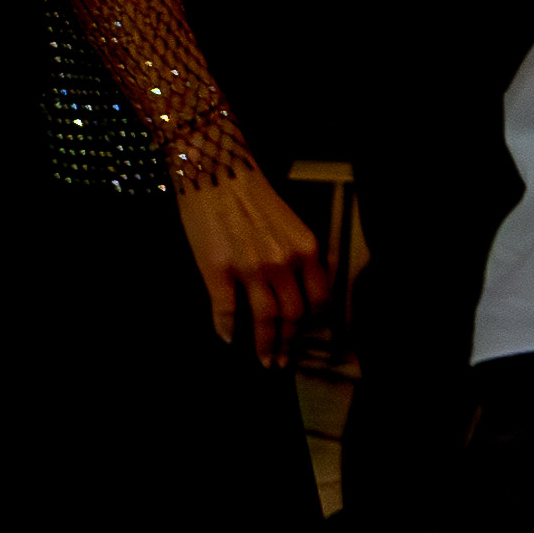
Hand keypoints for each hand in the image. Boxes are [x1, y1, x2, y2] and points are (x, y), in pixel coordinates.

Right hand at [178, 168, 329, 363]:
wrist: (215, 171)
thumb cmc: (252, 194)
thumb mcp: (290, 225)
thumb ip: (297, 257)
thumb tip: (294, 290)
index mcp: (306, 250)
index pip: (318, 300)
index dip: (313, 324)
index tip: (305, 335)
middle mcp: (283, 262)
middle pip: (294, 315)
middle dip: (290, 343)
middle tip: (282, 360)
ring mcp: (250, 268)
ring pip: (266, 319)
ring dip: (266, 345)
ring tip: (264, 360)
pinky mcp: (218, 270)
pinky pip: (226, 310)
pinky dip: (227, 329)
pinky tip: (227, 338)